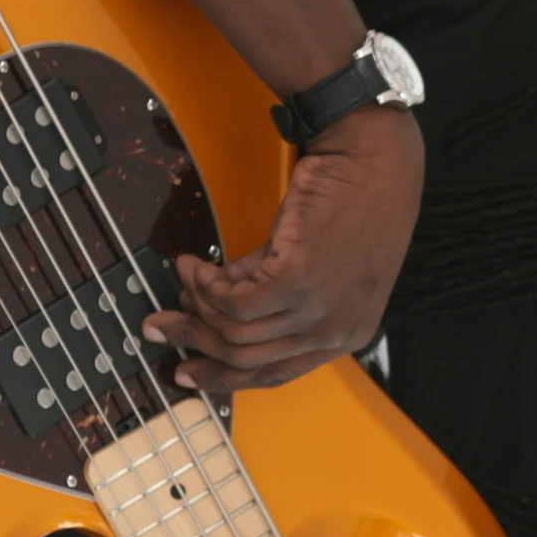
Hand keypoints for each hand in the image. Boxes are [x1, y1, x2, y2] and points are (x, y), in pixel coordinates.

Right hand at [144, 104, 422, 392]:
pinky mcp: (298, 280)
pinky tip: (198, 266)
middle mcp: (334, 331)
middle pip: (246, 358)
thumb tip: (217, 302)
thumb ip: (272, 292)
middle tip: (163, 327)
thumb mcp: (316, 265)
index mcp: (345, 335)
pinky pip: (233, 299)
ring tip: (187, 279)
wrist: (373, 161)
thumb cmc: (356, 202)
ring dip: (198, 304)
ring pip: (235, 330)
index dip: (223, 376)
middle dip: (194, 343)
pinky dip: (206, 284)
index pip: (275, 374)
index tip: (190, 369)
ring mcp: (318, 309)